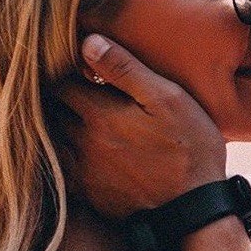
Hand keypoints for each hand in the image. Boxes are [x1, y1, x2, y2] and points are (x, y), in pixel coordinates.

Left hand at [58, 34, 226, 217]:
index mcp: (99, 114)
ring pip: (58, 140)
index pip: (62, 83)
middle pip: (55, 112)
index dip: (72, 74)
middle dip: (68, 100)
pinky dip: (74, 156)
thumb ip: (126, 69)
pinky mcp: (91, 194)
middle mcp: (82, 142)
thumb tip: (88, 42)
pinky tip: (99, 154)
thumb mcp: (168, 99)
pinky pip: (66, 169)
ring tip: (96, 124)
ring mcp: (84, 171)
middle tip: (92, 96)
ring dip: (68, 128)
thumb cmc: (190, 149)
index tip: (89, 73)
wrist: (194, 208)